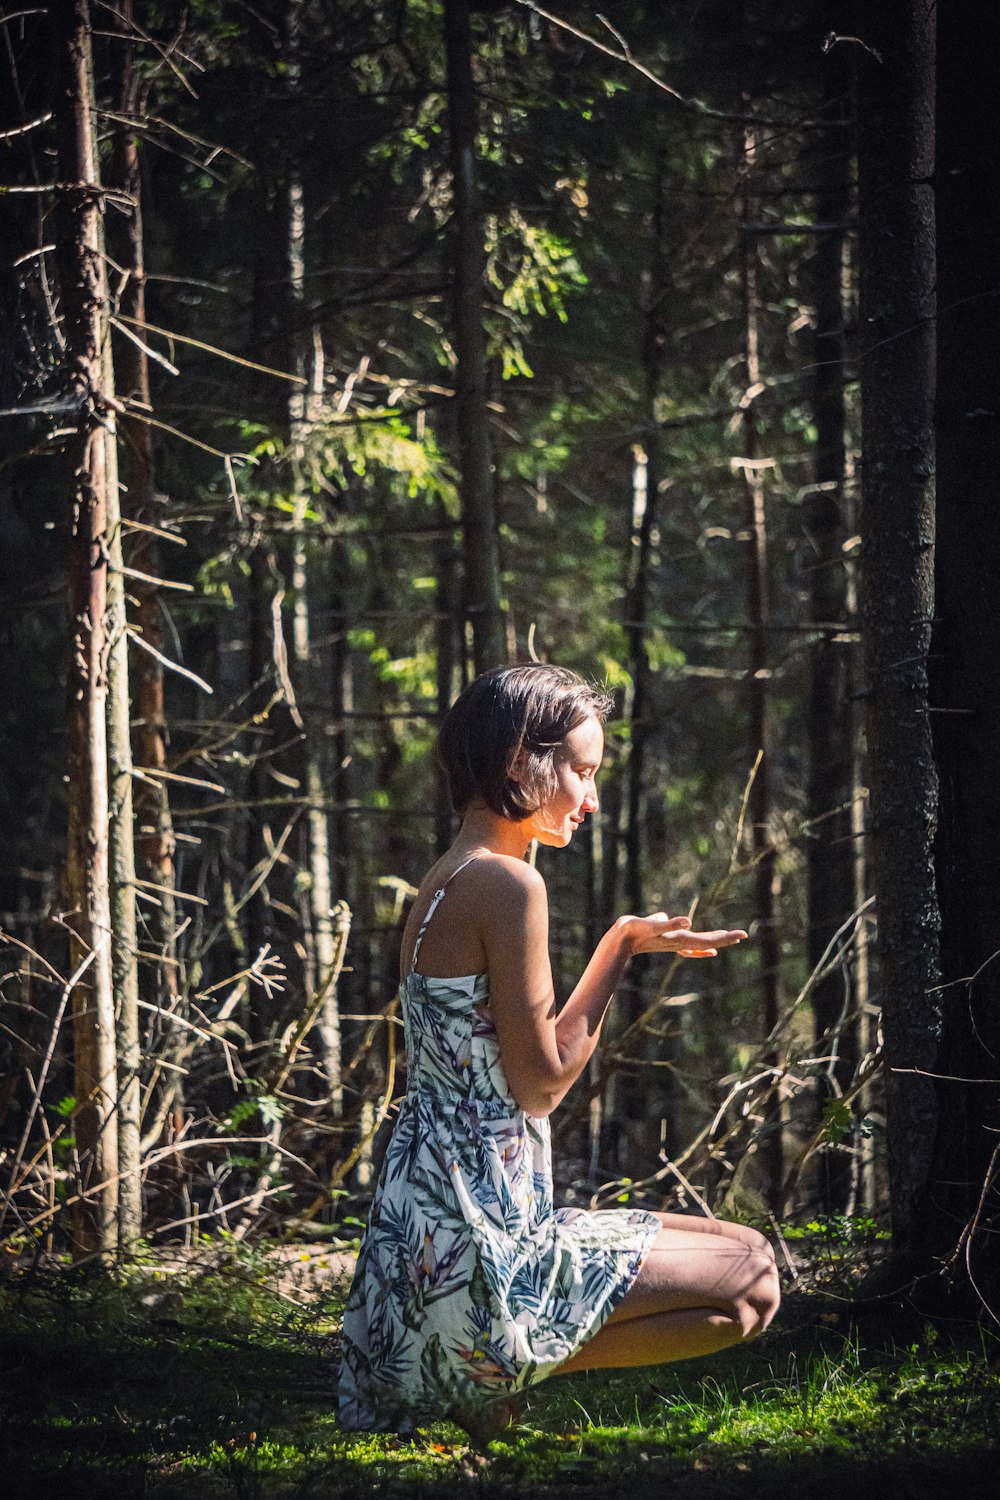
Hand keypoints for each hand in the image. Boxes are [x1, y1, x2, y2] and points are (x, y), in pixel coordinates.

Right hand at [620, 913, 747, 958]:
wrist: (619, 941)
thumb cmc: (634, 930)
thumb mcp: (652, 924)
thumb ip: (669, 924)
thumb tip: (687, 922)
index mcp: (681, 938)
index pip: (709, 939)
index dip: (726, 937)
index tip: (743, 935)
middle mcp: (681, 943)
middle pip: (709, 941)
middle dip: (726, 938)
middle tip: (743, 935)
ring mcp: (675, 944)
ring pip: (701, 943)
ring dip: (715, 940)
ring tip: (729, 939)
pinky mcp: (668, 942)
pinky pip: (689, 947)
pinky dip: (700, 949)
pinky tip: (707, 952)